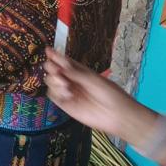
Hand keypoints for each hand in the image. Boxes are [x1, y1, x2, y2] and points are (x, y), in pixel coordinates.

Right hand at [43, 48, 157, 146]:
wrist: (117, 115)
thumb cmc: (111, 94)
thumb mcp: (94, 80)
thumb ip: (76, 73)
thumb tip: (59, 66)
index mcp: (80, 71)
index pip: (64, 61)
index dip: (55, 55)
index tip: (48, 51)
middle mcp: (72, 80)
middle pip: (54, 70)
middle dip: (52, 68)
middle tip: (56, 71)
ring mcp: (68, 92)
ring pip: (51, 82)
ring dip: (53, 81)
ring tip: (64, 85)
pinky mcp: (66, 104)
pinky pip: (53, 95)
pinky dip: (55, 92)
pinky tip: (66, 94)